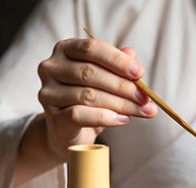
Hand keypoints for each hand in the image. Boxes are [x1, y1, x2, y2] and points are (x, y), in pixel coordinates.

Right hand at [36, 38, 156, 160]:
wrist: (68, 132)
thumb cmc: (90, 100)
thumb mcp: (106, 80)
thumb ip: (117, 67)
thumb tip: (133, 56)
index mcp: (65, 50)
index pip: (91, 48)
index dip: (117, 60)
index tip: (140, 72)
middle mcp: (51, 67)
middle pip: (91, 73)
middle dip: (124, 86)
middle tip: (146, 98)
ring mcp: (48, 92)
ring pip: (89, 95)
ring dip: (121, 104)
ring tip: (142, 111)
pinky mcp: (53, 117)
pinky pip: (80, 114)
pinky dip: (105, 117)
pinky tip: (124, 120)